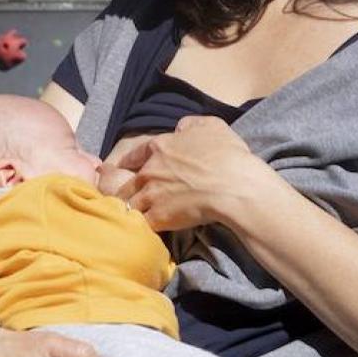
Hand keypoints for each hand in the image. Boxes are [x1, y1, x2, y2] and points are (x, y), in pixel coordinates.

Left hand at [113, 116, 271, 230]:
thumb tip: (179, 129)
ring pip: (129, 205)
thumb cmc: (227, 155)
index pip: (134, 155)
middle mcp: (150, 171)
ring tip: (131, 217)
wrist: (233, 186)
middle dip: (126, 190)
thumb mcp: (211, 126)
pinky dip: (140, 227)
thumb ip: (190, 125)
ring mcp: (152, 195)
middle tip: (126, 197)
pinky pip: (141, 224)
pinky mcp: (159, 217)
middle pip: (127, 183)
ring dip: (130, 210)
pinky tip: (141, 231)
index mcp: (160, 148)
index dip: (129, 162)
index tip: (123, 168)